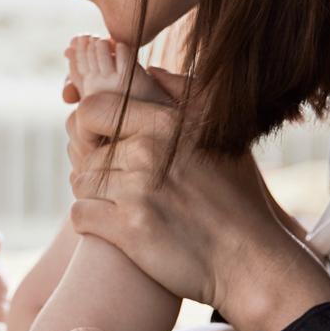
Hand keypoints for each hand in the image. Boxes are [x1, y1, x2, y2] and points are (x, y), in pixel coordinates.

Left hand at [64, 69, 329, 330]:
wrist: (249, 260)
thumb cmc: (235, 196)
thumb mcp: (219, 132)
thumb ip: (182, 94)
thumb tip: (148, 71)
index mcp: (169, 121)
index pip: (92, 109)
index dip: (86, 126)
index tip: (99, 143)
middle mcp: (151, 150)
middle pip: (86, 150)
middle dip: (95, 168)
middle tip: (116, 185)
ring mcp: (138, 189)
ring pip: (80, 182)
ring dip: (93, 195)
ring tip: (121, 206)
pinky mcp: (128, 227)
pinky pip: (79, 214)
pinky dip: (90, 223)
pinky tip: (113, 227)